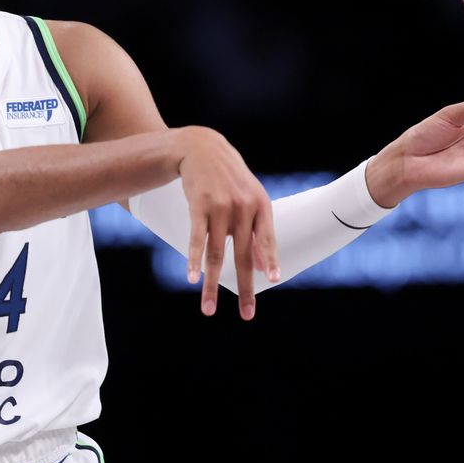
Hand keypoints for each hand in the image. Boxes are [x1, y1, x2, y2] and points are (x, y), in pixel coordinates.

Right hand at [173, 127, 279, 319]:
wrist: (202, 148)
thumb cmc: (230, 178)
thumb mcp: (250, 198)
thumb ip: (257, 230)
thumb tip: (262, 267)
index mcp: (261, 206)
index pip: (267, 240)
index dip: (269, 261)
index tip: (271, 281)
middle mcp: (243, 208)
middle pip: (242, 255)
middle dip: (244, 288)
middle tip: (247, 314)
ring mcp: (220, 207)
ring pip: (216, 254)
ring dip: (211, 284)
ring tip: (208, 309)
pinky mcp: (199, 207)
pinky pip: (196, 240)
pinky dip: (194, 260)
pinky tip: (191, 278)